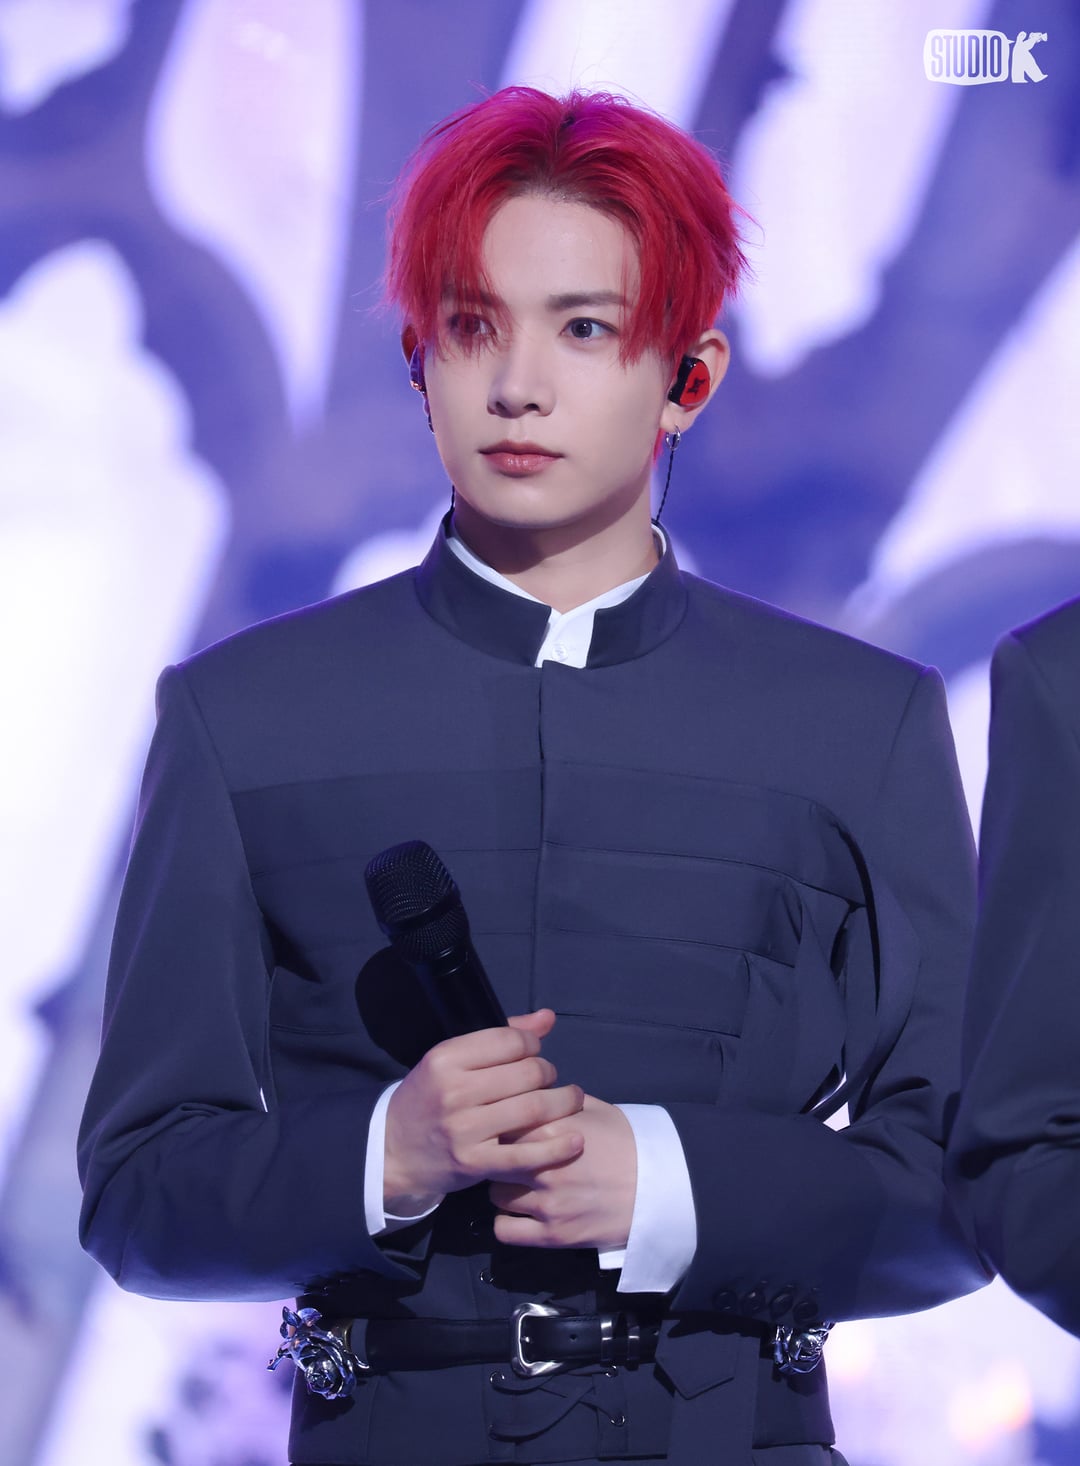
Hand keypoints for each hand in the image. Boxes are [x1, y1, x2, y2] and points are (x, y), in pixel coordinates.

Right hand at [383, 1010, 583, 1212]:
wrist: (393, 1150)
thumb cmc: (429, 1097)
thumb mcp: (451, 1059)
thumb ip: (500, 1036)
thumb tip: (547, 1018)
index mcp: (446, 1058)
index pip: (510, 1041)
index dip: (532, 1044)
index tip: (534, 1053)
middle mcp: (454, 1091)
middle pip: (528, 1073)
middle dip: (548, 1072)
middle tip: (549, 1079)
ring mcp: (464, 1130)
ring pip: (533, 1109)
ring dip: (563, 1102)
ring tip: (571, 1100)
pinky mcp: (475, 1164)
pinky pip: (527, 1156)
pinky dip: (558, 1148)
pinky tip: (576, 1140)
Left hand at [489, 1095, 636, 1251]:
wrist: (658, 1186)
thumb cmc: (626, 1141)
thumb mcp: (592, 1110)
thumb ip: (554, 1103)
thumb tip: (526, 1094)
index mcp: (550, 1130)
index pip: (500, 1122)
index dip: (500, 1124)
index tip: (504, 1127)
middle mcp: (542, 1166)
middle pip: (492, 1157)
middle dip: (497, 1155)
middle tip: (507, 1157)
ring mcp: (547, 1203)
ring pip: (494, 1194)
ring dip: (503, 1188)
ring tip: (518, 1185)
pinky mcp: (553, 1235)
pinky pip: (504, 1231)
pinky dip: (507, 1222)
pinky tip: (519, 1213)